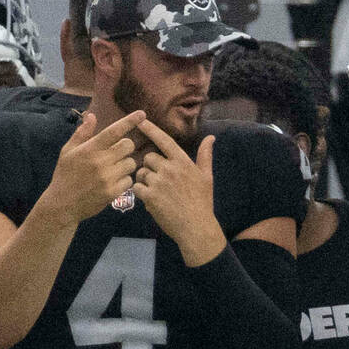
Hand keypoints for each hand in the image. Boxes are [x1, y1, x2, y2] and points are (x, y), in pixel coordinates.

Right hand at [34, 110, 143, 227]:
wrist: (63, 204)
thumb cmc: (65, 175)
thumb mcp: (68, 151)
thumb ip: (82, 133)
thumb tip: (92, 116)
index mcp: (90, 149)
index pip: (114, 131)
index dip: (129, 121)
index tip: (142, 114)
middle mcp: (100, 161)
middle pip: (128, 146)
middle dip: (126, 147)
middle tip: (117, 154)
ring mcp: (107, 178)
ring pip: (131, 163)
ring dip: (126, 164)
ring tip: (114, 170)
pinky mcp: (113, 192)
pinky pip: (129, 180)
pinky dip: (124, 180)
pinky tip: (113, 182)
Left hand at [133, 120, 224, 264]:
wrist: (196, 227)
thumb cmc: (202, 202)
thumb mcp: (206, 177)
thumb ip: (205, 155)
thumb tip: (211, 138)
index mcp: (182, 162)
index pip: (164, 140)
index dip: (151, 129)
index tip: (140, 120)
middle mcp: (170, 169)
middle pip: (148, 158)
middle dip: (149, 167)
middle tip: (158, 180)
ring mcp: (159, 183)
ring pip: (141, 173)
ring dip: (144, 181)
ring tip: (156, 192)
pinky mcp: (150, 197)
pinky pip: (137, 187)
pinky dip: (140, 193)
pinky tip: (151, 200)